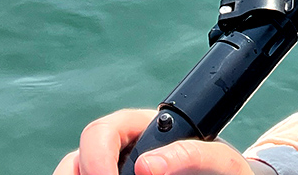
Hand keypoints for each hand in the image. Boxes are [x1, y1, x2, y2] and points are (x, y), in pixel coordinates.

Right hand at [53, 109, 271, 174]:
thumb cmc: (223, 169)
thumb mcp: (217, 158)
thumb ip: (189, 153)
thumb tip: (147, 166)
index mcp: (140, 128)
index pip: (102, 131)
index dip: (97, 156)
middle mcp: (120, 149)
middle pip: (77, 158)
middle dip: (83, 174)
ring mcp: (114, 170)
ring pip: (74, 174)